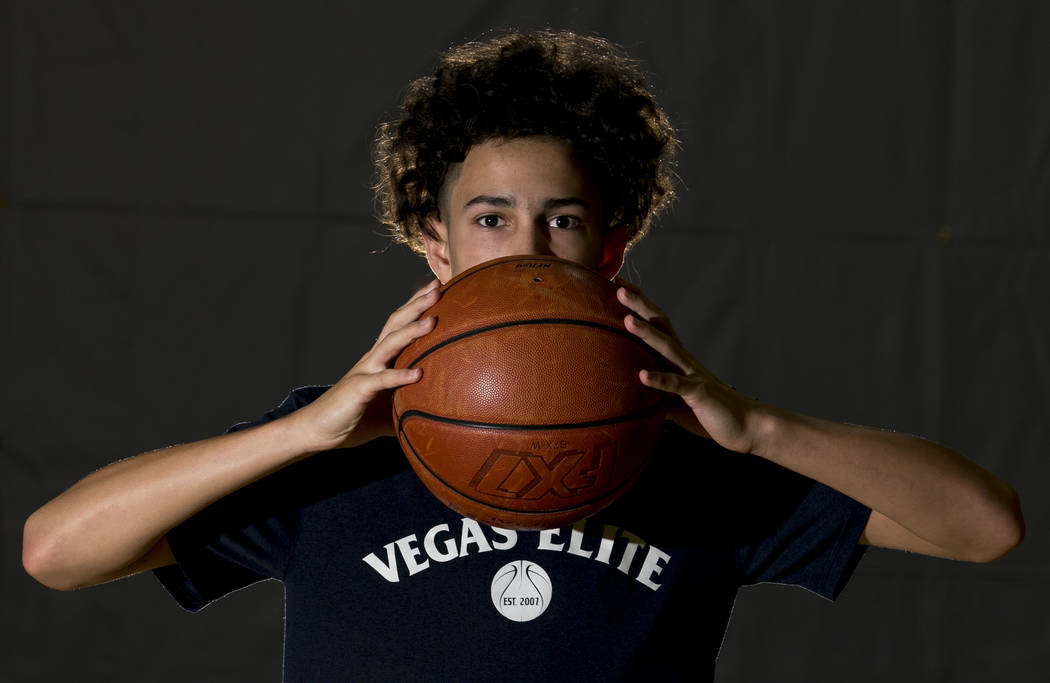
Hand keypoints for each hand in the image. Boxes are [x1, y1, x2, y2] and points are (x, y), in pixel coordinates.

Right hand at [289, 279, 439, 450]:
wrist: (316, 430)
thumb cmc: (353, 417)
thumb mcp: (388, 410)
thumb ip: (409, 406)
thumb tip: (434, 414)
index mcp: (380, 359)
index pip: (399, 324)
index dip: (416, 305)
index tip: (436, 287)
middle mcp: (373, 359)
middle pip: (396, 324)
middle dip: (416, 305)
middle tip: (437, 288)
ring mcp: (365, 371)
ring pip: (389, 344)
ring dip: (410, 331)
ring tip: (431, 321)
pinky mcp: (359, 389)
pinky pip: (382, 380)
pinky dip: (399, 376)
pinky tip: (418, 374)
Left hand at [616, 279, 763, 454]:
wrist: (746, 425)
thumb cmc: (707, 411)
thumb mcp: (673, 401)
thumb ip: (653, 393)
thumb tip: (629, 397)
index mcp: (676, 358)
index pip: (655, 323)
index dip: (638, 304)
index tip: (618, 283)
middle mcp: (683, 359)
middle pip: (659, 324)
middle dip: (639, 305)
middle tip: (617, 286)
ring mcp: (692, 373)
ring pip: (667, 348)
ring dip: (647, 333)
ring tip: (627, 320)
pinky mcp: (698, 393)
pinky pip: (677, 385)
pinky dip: (659, 379)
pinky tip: (643, 375)